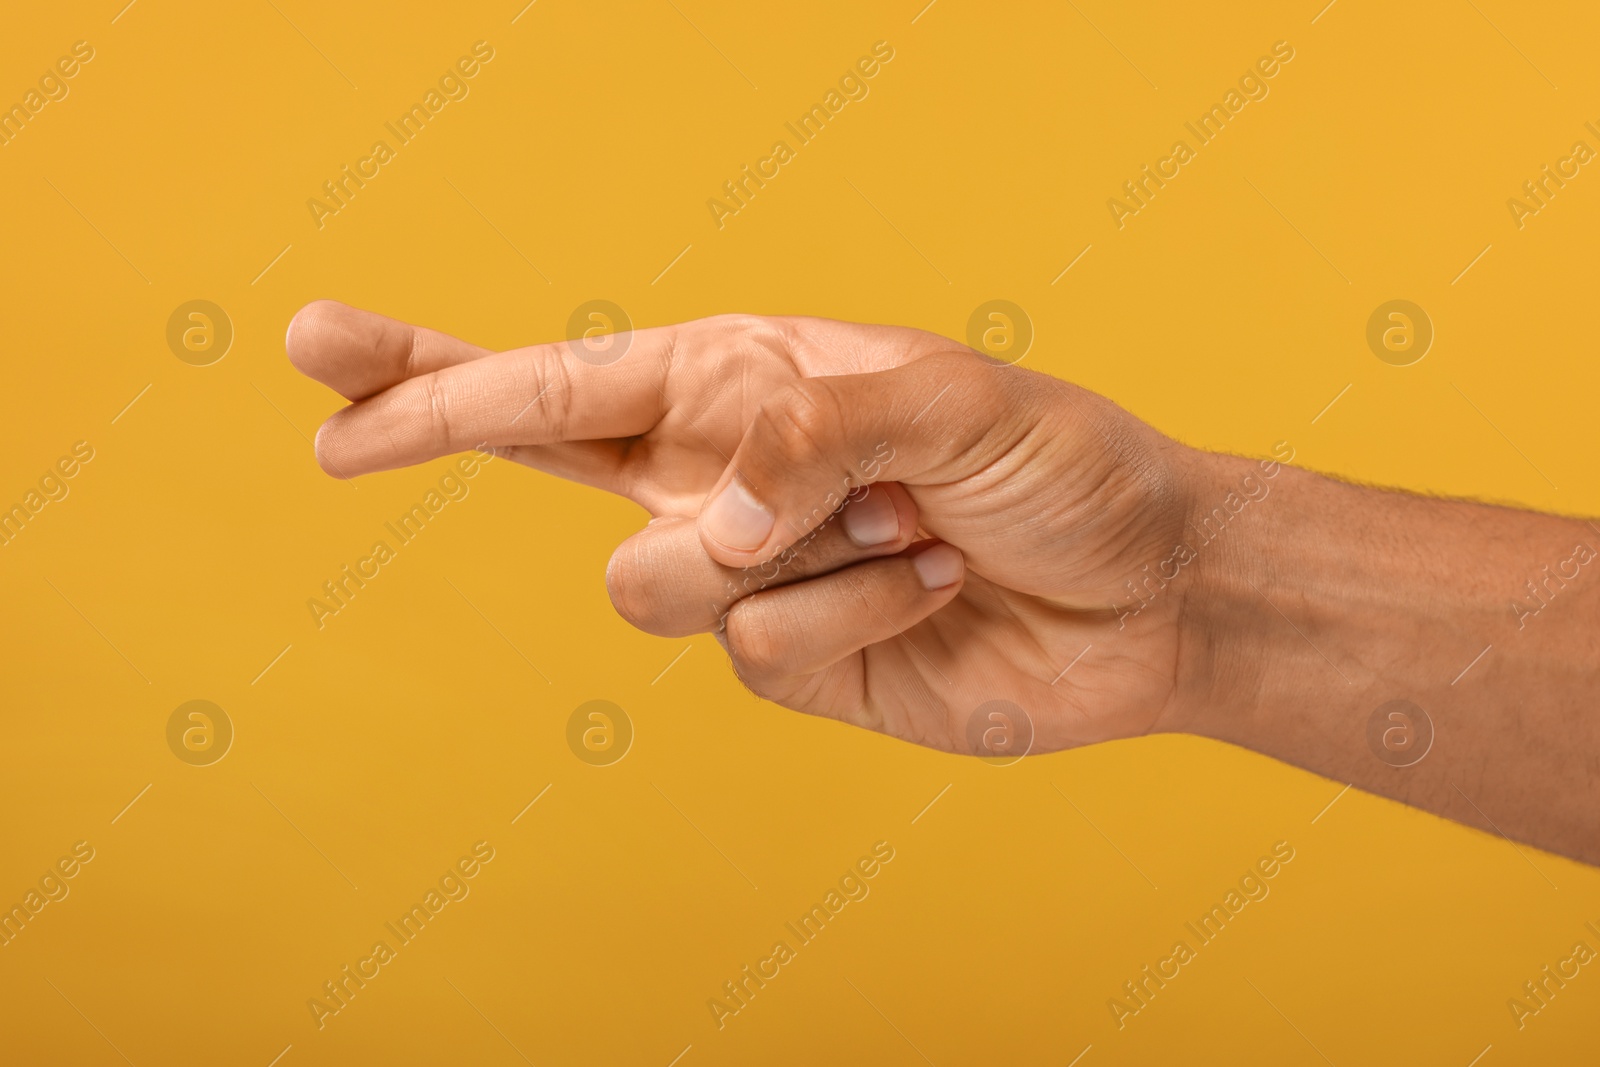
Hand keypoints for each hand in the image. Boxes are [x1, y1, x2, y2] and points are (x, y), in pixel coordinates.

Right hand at [286, 302, 1208, 755]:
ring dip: (792, 554)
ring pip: (656, 586)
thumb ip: (806, 434)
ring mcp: (748, 576)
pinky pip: (760, 652)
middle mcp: (725, 476)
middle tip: (331, 424)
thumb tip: (704, 526)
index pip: (568, 376)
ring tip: (905, 524)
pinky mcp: (790, 667)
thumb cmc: (1058, 466)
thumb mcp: (949, 400)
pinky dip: (859, 618)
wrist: (1142, 589)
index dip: (442, 376)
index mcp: (746, 380)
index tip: (327, 364)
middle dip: (433, 426)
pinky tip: (927, 588)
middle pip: (537, 460)